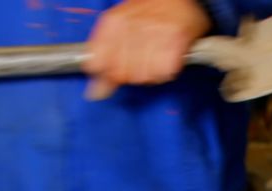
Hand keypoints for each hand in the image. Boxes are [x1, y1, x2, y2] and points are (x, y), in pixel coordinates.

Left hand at [84, 0, 212, 99]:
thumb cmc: (148, 16)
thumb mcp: (120, 31)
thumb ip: (104, 62)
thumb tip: (96, 93)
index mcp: (113, 22)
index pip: (98, 64)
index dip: (108, 74)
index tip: (117, 71)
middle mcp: (131, 25)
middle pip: (123, 74)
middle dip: (132, 75)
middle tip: (141, 62)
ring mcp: (154, 31)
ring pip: (144, 76)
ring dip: (151, 74)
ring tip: (156, 59)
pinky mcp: (175, 39)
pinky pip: (164, 72)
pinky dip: (166, 72)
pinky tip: (167, 59)